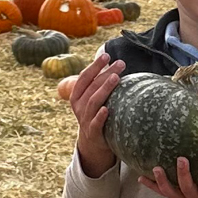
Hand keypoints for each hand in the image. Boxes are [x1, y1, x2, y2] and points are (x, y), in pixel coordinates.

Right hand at [69, 51, 123, 176]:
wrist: (93, 142)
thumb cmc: (96, 114)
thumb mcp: (93, 98)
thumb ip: (99, 84)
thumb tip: (117, 63)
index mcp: (77, 96)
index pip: (84, 77)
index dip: (94, 66)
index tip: (106, 55)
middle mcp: (79, 106)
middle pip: (92, 87)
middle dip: (106, 73)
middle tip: (120, 64)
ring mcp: (85, 119)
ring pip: (93, 102)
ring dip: (104, 89)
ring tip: (116, 78)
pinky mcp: (93, 132)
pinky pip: (95, 124)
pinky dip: (100, 116)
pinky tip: (107, 109)